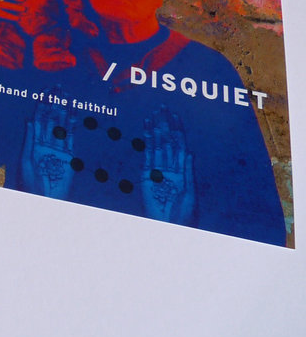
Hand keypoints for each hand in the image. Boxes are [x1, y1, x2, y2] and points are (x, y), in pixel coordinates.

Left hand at [20, 93, 74, 198]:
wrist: (45, 200)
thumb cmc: (30, 184)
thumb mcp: (26, 161)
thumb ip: (30, 140)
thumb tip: (29, 120)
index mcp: (33, 143)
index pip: (37, 119)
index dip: (41, 105)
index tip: (45, 92)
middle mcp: (45, 143)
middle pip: (50, 118)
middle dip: (53, 103)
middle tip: (57, 87)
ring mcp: (57, 148)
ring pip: (61, 124)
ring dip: (64, 110)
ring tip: (67, 95)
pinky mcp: (68, 156)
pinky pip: (71, 137)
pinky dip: (73, 124)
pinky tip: (74, 113)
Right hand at [141, 106, 195, 223]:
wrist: (168, 228)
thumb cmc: (183, 217)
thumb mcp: (190, 196)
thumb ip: (188, 173)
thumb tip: (188, 153)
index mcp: (184, 171)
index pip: (180, 145)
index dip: (178, 130)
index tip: (175, 116)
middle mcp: (171, 168)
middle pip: (168, 141)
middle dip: (166, 124)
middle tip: (163, 108)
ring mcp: (158, 171)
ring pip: (157, 145)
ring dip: (156, 129)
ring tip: (154, 114)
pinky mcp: (147, 176)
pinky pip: (147, 155)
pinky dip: (146, 142)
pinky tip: (147, 131)